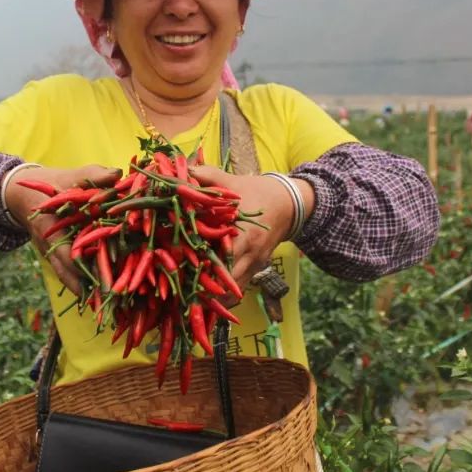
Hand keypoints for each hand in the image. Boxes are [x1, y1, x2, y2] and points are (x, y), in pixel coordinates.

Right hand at [3, 164, 121, 296]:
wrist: (28, 192)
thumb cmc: (56, 182)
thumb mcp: (73, 176)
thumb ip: (94, 175)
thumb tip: (116, 174)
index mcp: (51, 227)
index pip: (65, 252)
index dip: (81, 266)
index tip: (97, 279)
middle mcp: (50, 245)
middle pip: (68, 272)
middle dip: (86, 286)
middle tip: (107, 300)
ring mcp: (54, 253)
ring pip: (69, 276)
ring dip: (85, 290)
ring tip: (103, 305)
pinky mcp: (60, 255)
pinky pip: (71, 273)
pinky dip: (83, 283)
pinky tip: (99, 297)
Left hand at [188, 165, 309, 306]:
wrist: (289, 203)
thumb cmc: (255, 191)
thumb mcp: (232, 180)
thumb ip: (207, 176)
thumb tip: (182, 169)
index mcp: (243, 230)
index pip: (222, 255)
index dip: (203, 267)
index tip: (184, 273)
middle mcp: (250, 251)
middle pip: (228, 279)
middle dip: (206, 288)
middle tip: (183, 292)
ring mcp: (255, 262)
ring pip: (235, 289)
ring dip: (216, 296)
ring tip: (193, 301)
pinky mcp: (257, 268)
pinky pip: (241, 287)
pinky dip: (226, 295)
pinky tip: (209, 299)